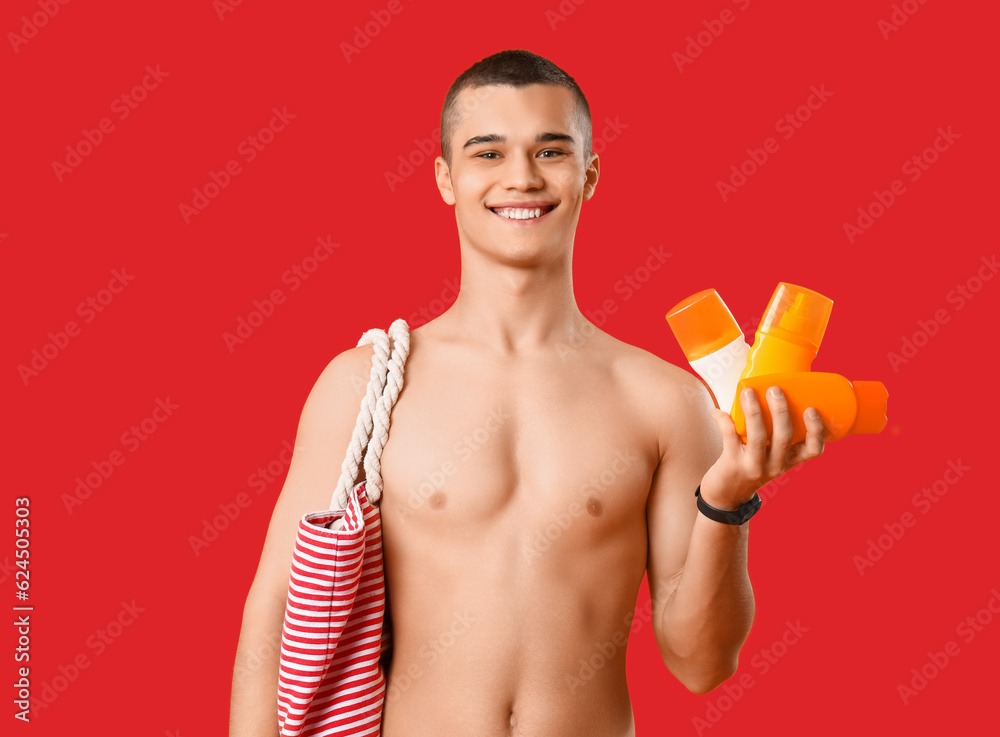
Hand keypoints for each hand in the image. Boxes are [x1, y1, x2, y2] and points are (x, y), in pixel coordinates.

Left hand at [700, 386, 829, 509]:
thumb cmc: (749, 468)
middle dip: (781, 411)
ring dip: (753, 411)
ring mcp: (754, 466)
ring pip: (758, 436)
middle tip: (775, 390)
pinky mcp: (732, 464)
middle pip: (784, 437)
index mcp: (788, 461)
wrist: (726, 497)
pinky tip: (718, 411)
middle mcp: (775, 465)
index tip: (812, 410)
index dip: (816, 431)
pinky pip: (729, 437)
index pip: (813, 450)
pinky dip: (723, 420)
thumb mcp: (769, 458)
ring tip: (748, 392)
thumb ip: (772, 436)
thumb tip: (763, 392)